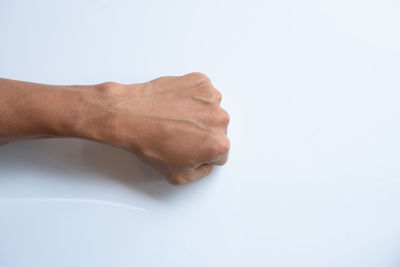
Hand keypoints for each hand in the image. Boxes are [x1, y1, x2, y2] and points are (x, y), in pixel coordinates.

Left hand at [94, 73, 229, 184]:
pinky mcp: (200, 81)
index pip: (221, 153)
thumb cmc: (149, 143)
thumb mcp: (177, 176)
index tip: (191, 148)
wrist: (129, 116)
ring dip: (198, 113)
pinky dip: (192, 97)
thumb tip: (205, 164)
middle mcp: (219, 119)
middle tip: (180, 133)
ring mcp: (210, 97)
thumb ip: (201, 173)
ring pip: (211, 110)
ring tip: (175, 118)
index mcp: (217, 145)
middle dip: (203, 132)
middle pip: (218, 130)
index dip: (204, 153)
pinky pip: (202, 92)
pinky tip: (175, 105)